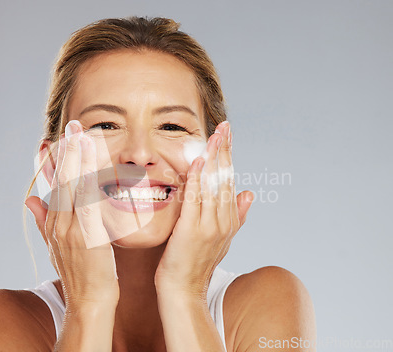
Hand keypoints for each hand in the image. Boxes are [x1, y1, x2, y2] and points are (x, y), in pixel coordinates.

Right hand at [25, 121, 118, 309]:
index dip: (49, 163)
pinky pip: (87, 200)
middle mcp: (58, 223)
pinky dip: (88, 178)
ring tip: (80, 133)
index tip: (48, 142)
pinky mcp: (87, 234)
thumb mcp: (55, 246)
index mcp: (53, 224)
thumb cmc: (80, 274)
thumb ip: (43, 221)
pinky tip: (91, 161)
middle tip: (70, 126)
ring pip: (72, 186)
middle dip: (65, 151)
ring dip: (76, 157)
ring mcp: (70, 228)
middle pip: (61, 181)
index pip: (51, 187)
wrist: (90, 301)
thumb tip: (30, 199)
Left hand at [155, 121, 252, 298]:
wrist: (184, 290)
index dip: (228, 156)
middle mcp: (222, 221)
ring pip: (213, 186)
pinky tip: (196, 162)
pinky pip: (195, 200)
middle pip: (225, 178)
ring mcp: (209, 226)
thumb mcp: (222, 238)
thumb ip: (236, 215)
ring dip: (212, 159)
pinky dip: (196, 180)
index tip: (227, 135)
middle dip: (224, 150)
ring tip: (214, 136)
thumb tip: (249, 193)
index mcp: (228, 219)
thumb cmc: (196, 263)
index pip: (230, 180)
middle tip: (224, 125)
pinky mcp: (192, 231)